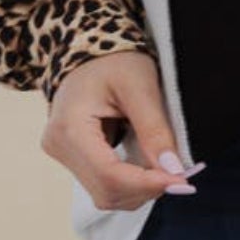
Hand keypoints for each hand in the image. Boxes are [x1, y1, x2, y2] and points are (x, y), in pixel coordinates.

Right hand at [40, 51, 206, 210]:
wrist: (89, 46)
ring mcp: (62, 153)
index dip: (146, 184)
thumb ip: (155, 130)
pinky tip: (148, 165)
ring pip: (104, 193)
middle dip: (146, 188)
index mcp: (70, 127)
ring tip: (165, 167)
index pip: (108, 175)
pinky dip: (130, 181)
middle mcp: (58, 146)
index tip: (182, 180)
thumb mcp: (140, 86)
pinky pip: (103, 183)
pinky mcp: (72, 156)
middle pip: (106, 191)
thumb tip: (174, 171)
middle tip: (180, 175)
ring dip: (139, 188)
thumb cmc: (113, 59)